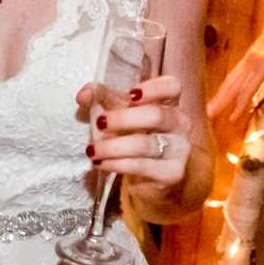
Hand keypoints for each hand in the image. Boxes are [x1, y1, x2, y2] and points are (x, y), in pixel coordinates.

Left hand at [87, 74, 193, 211]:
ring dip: (113, 147)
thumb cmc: (134, 135)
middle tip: (99, 124)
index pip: (172, 87)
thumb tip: (83, 94)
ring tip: (92, 150)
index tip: (130, 94)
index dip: (153, 88)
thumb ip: (101, 98)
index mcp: (169, 103)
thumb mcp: (117, 112)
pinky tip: (101, 163)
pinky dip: (117, 164)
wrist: (149, 178)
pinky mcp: (173, 173)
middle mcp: (180, 123)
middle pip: (156, 115)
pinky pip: (142, 166)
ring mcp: (180, 149)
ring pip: (145, 144)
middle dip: (123, 119)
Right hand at [206, 3, 263, 130]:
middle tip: (208, 114)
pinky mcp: (250, 54)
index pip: (248, 88)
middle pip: (233, 83)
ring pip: (231, 77)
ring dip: (221, 92)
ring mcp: (249, 55)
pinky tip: (224, 90)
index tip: (231, 119)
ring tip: (211, 106)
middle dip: (221, 99)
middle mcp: (252, 59)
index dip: (239, 105)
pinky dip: (228, 83)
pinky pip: (236, 71)